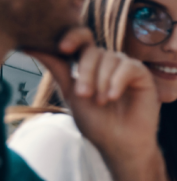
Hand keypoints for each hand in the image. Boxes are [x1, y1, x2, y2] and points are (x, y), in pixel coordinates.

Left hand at [27, 27, 160, 162]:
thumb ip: (57, 68)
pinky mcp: (142, 75)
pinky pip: (128, 67)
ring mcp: (126, 67)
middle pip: (93, 51)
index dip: (73, 37)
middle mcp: (109, 62)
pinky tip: (114, 97)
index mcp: (90, 64)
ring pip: (110, 58)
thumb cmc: (97, 123)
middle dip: (86, 72)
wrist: (119, 143)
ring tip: (102, 102)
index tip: (63, 49)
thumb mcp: (71, 93)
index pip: (82, 39)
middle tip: (84, 95)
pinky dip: (118, 81)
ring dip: (102, 81)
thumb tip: (29, 45)